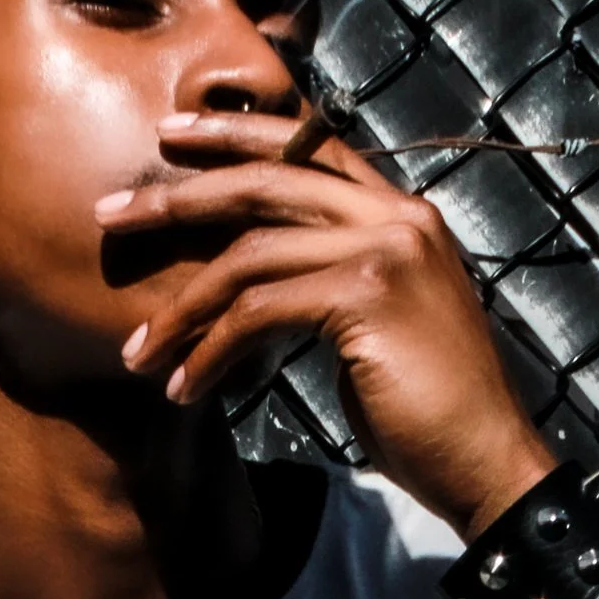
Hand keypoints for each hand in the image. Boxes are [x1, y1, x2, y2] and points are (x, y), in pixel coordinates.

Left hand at [97, 111, 552, 537]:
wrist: (488, 462)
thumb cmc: (429, 412)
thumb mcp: (377, 327)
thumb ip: (332, 283)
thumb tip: (258, 283)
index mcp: (403, 213)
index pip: (308, 148)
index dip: (234, 137)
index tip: (170, 139)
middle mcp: (398, 215)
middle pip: (265, 180)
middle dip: (178, 197)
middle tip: (109, 215)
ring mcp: (386, 250)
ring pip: (249, 254)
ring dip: (181, 308)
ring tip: (137, 351)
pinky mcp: (367, 295)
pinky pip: (259, 310)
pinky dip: (211, 350)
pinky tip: (185, 386)